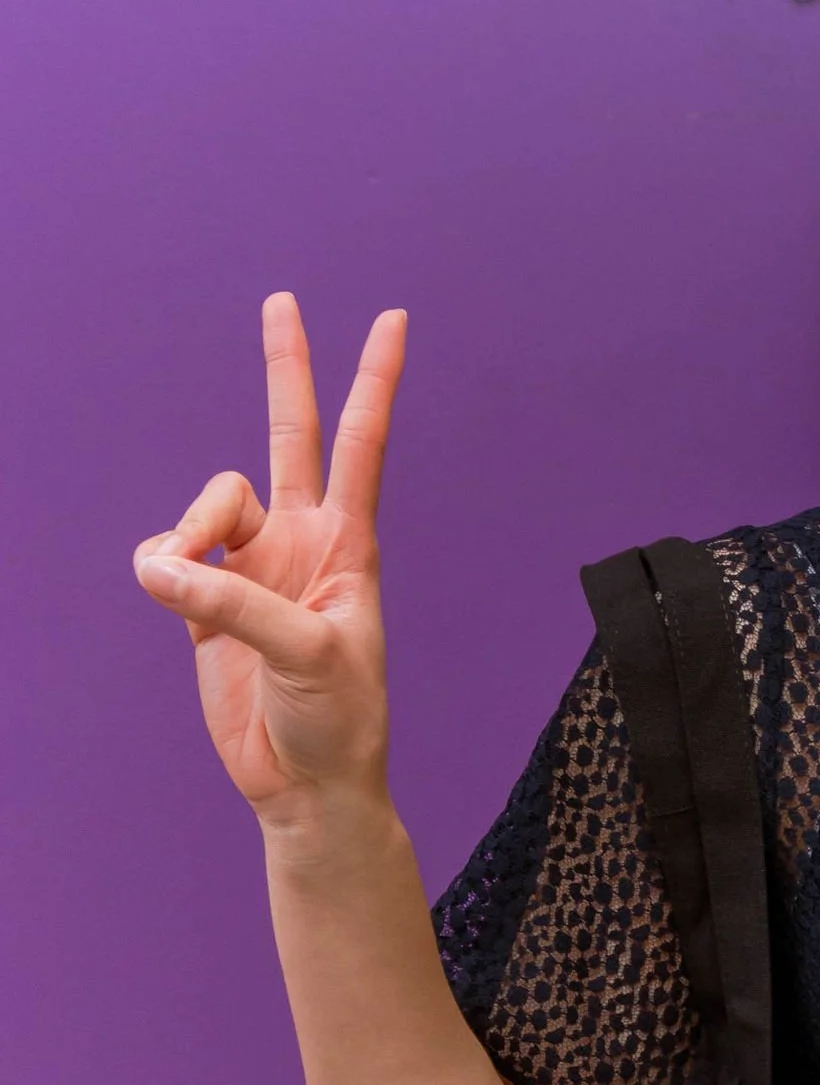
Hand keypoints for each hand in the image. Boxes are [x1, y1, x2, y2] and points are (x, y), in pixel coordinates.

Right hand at [132, 294, 404, 826]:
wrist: (304, 785)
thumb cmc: (336, 722)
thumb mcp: (305, 658)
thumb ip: (233, 603)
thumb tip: (159, 567)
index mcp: (348, 546)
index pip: (361, 445)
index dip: (374, 381)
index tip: (395, 319)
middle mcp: (300, 542)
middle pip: (289, 433)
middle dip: (285, 368)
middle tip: (283, 299)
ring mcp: (251, 567)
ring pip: (204, 505)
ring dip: (187, 534)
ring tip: (187, 590)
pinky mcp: (206, 600)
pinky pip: (166, 555)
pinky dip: (163, 574)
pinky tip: (181, 611)